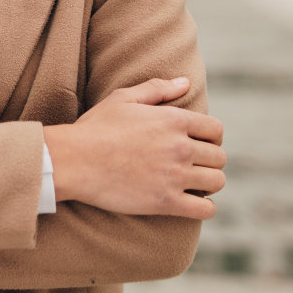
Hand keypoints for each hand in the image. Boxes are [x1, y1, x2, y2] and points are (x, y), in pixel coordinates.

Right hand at [42, 77, 225, 219]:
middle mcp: (180, 147)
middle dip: (209, 161)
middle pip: (219, 158)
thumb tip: (185, 82)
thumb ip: (158, 89)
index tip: (199, 144)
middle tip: (193, 165)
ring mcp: (175, 176)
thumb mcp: (123, 98)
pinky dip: (204, 208)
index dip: (210, 138)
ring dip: (208, 184)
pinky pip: (205, 209)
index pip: (216, 130)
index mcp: (173, 120)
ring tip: (193, 184)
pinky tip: (191, 203)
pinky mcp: (167, 202)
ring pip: (216, 183)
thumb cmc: (95, 128)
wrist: (73, 161)